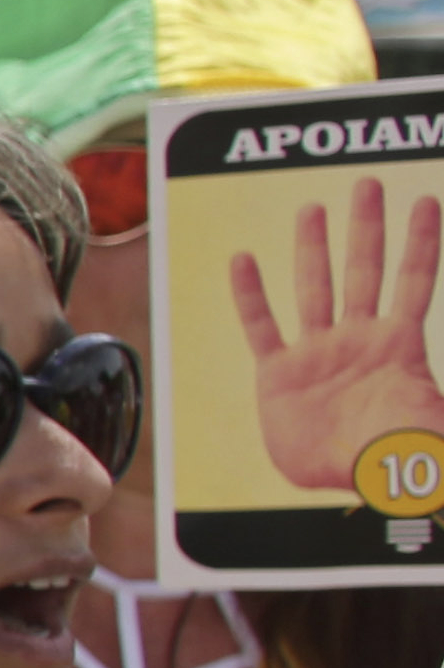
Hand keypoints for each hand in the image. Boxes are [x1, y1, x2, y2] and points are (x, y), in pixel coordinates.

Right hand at [235, 179, 443, 492]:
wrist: (349, 481)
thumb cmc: (401, 459)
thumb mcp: (441, 427)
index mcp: (399, 345)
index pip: (413, 282)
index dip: (420, 243)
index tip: (425, 202)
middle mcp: (358, 338)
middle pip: (364, 271)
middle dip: (367, 228)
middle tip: (366, 186)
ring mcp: (318, 352)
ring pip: (315, 288)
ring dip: (313, 248)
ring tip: (314, 209)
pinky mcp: (279, 373)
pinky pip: (263, 326)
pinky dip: (251, 295)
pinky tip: (244, 261)